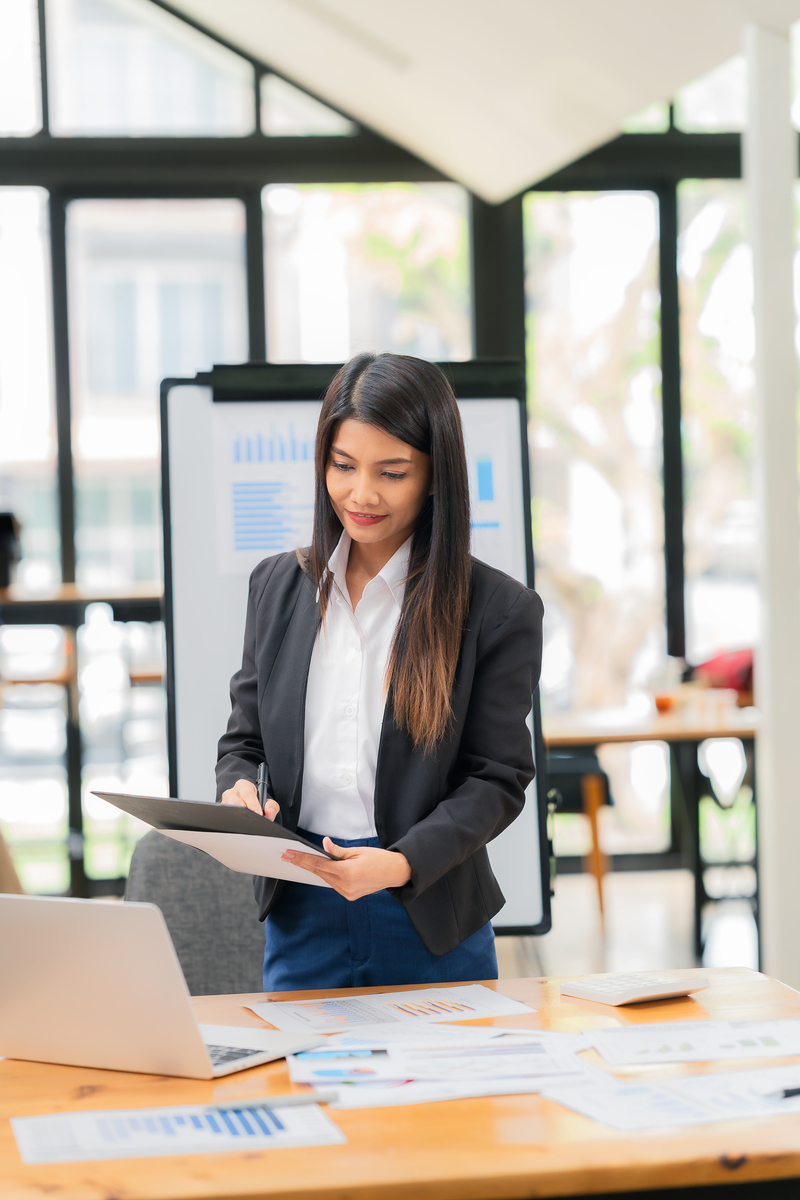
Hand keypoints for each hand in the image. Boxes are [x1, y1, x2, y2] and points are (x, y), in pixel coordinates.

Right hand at [221, 777, 278, 820]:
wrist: (248, 808)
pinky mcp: (221, 812)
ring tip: (247, 824)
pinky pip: (226, 818)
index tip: (259, 813)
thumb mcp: (266, 802)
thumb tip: (268, 811)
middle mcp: (232, 792)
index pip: (247, 794)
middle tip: (254, 820)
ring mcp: (224, 802)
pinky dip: (234, 823)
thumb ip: (272, 806)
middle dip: (245, 812)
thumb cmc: (256, 803)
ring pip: (229, 811)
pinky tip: (240, 826)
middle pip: (236, 803)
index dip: (253, 804)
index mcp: (243, 785)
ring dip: (239, 818)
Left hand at [281, 839, 411, 899]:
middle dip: (303, 863)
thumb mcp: (358, 851)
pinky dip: (326, 875)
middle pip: (318, 873)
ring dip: (314, 869)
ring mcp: (347, 893)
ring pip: (325, 878)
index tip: (289, 854)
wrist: (395, 873)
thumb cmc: (379, 859)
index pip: (318, 865)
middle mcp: (345, 886)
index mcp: (347, 872)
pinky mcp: (349, 895)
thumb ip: (338, 850)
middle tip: (288, 856)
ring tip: (300, 859)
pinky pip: (333, 883)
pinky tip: (319, 868)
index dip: (302, 858)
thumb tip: (323, 844)